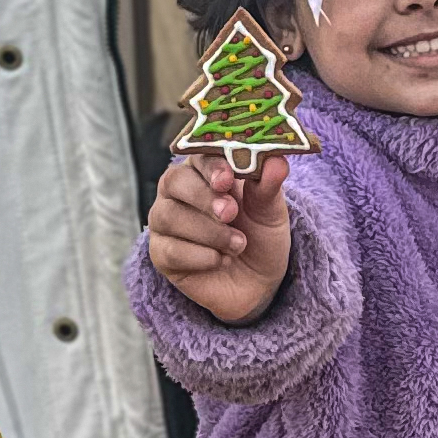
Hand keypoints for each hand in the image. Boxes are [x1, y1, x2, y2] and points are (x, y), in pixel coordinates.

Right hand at [147, 149, 292, 326]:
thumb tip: (276, 161)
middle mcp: (177, 192)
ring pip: (170, 216)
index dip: (211, 166)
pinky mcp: (161, 254)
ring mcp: (165, 222)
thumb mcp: (270, 211)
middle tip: (231, 213)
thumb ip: (268, 186)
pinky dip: (201, 257)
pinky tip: (223, 261)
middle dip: (204, 197)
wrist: (257, 282)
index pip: (198, 155)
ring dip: (208, 232)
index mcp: (203, 170)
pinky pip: (171, 250)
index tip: (228, 179)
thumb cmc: (259, 236)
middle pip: (174, 181)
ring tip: (238, 245)